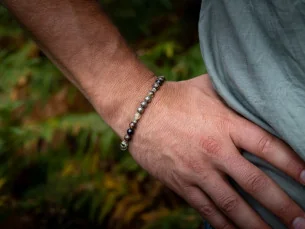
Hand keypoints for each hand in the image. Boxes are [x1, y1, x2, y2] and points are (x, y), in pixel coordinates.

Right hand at [128, 74, 304, 228]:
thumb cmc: (176, 96)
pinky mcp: (181, 184)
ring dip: (257, 224)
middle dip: (283, 206)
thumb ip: (234, 93)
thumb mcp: (208, 86)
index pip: (268, 147)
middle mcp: (215, 151)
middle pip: (256, 184)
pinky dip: (224, 225)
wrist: (139, 110)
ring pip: (233, 205)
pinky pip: (206, 209)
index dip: (293, 165)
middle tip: (304, 222)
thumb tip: (255, 93)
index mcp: (225, 125)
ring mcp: (197, 171)